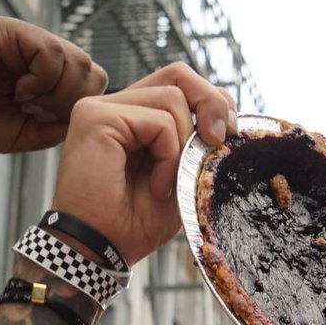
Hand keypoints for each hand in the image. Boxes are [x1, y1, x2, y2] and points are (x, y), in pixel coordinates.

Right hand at [0, 17, 106, 151]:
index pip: (95, 85)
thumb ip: (60, 126)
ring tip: (27, 102)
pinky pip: (52, 52)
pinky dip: (43, 79)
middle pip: (94, 71)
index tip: (50, 121)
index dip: (82, 108)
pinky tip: (21, 90)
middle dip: (74, 101)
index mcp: (53, 79)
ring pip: (79, 61)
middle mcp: (45, 57)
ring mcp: (30, 41)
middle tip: (40, 112)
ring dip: (58, 93)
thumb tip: (86, 116)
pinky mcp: (13, 31)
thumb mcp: (30, 133)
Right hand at [51, 62, 235, 263]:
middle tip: (219, 142)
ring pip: (173, 98)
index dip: (213, 102)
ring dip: (183, 148)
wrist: (101, 250)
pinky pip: (159, 122)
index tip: (229, 137)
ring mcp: (104, 107)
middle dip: (211, 104)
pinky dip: (168, 158)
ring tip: (166, 183)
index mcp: (137, 116)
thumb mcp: (182, 178)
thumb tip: (227, 116)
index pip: (182, 83)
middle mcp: (118, 105)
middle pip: (179, 74)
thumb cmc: (136, 223)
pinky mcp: (96, 116)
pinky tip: (155, 186)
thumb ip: (198, 144)